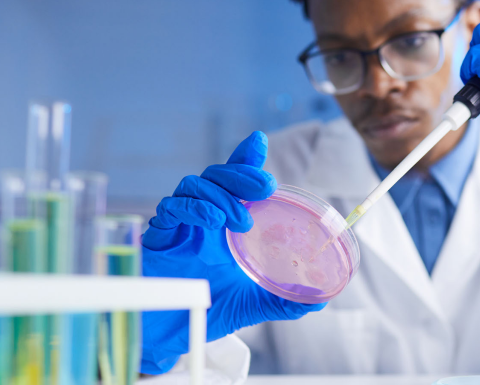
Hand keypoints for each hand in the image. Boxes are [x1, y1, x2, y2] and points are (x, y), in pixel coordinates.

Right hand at [139, 131, 326, 374]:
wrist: (170, 336)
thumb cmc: (208, 312)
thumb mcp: (254, 304)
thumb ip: (285, 300)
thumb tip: (320, 299)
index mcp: (226, 224)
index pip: (235, 182)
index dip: (245, 159)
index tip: (259, 141)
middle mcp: (202, 218)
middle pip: (217, 176)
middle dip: (241, 173)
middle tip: (264, 187)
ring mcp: (179, 226)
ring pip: (194, 185)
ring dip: (220, 195)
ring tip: (240, 220)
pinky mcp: (158, 238)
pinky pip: (169, 209)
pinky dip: (191, 208)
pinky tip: (211, 221)